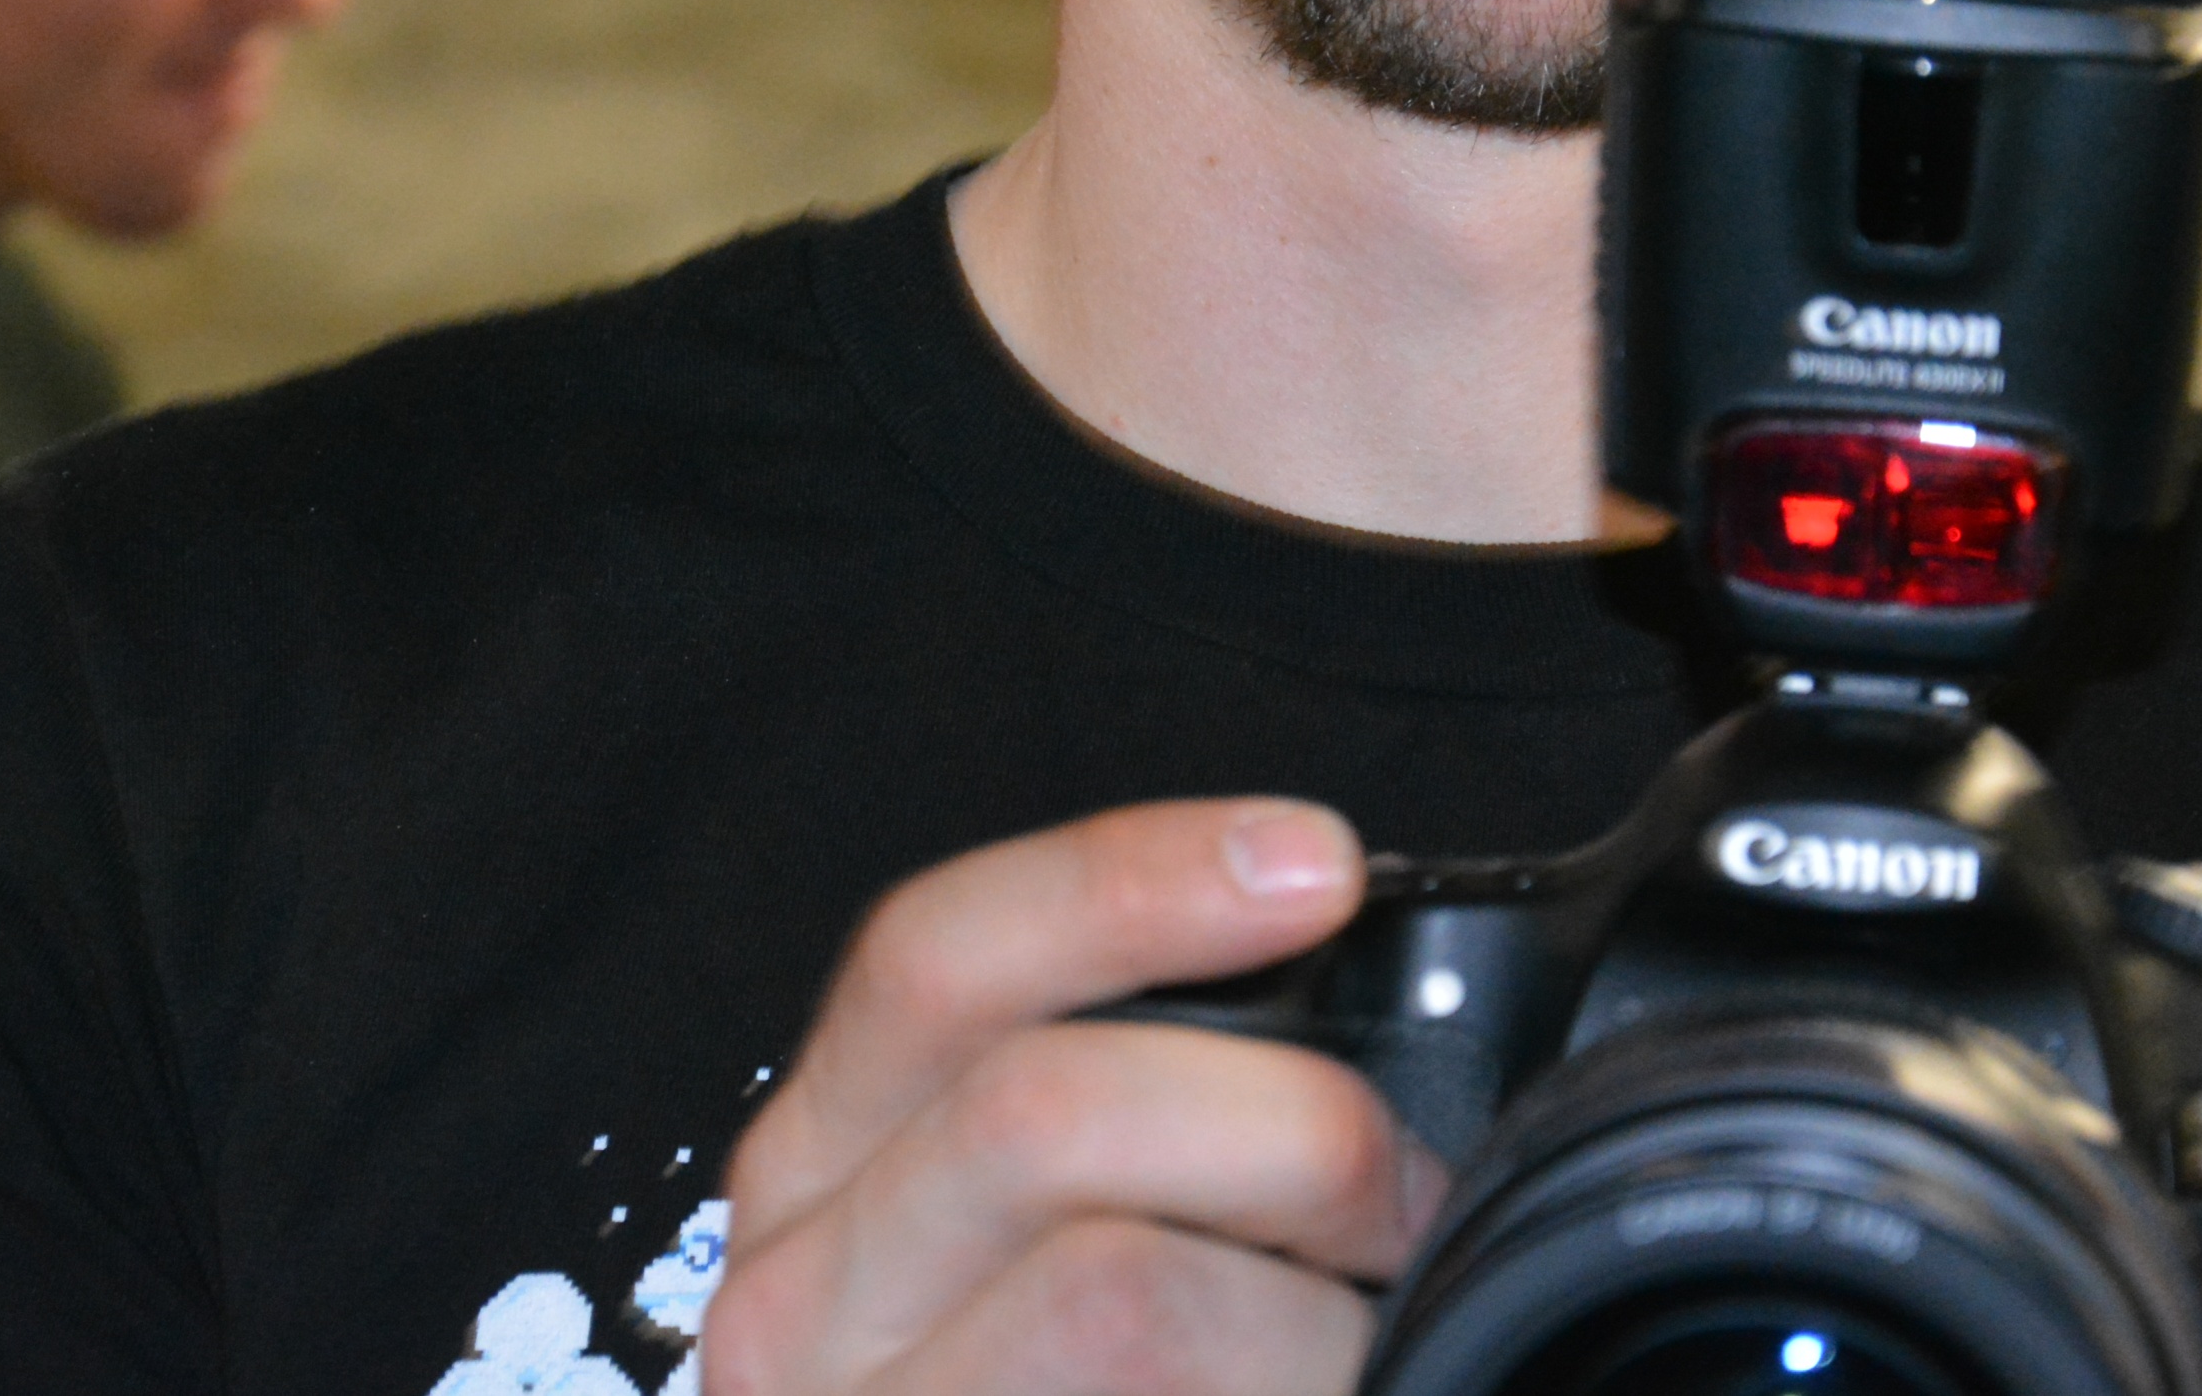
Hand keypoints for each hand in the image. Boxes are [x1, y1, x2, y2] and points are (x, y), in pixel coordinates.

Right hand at [704, 799, 1447, 1395]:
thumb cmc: (1097, 1392)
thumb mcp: (1029, 1236)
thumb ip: (1128, 1116)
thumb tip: (1327, 965)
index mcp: (824, 1176)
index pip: (936, 957)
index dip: (1129, 879)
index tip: (1314, 858)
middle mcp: (795, 1305)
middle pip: (1042, 1112)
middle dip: (1291, 1131)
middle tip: (1407, 1207)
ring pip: (1114, 1293)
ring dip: (1313, 1303)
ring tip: (1390, 1334)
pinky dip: (1306, 1385)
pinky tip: (1357, 1383)